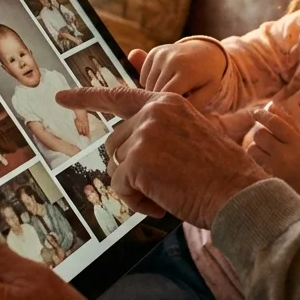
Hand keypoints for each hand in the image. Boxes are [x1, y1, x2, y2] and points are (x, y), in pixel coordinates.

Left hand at [57, 86, 267, 226]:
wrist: (238, 193)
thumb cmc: (221, 174)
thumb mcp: (191, 138)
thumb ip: (159, 133)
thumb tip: (123, 151)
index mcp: (166, 101)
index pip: (118, 95)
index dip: (85, 97)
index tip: (60, 96)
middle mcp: (152, 111)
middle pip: (115, 144)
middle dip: (131, 169)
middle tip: (162, 185)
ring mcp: (144, 133)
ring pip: (116, 167)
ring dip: (136, 187)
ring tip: (166, 194)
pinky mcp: (138, 160)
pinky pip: (121, 188)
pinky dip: (137, 203)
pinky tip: (162, 204)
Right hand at [128, 41, 226, 108]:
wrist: (206, 52)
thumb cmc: (207, 78)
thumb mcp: (207, 93)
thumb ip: (191, 105)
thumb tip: (171, 111)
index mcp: (187, 71)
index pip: (168, 95)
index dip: (169, 106)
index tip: (175, 111)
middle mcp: (172, 59)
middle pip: (155, 91)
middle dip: (162, 101)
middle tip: (174, 103)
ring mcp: (162, 54)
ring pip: (147, 85)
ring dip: (155, 93)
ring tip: (172, 92)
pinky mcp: (154, 53)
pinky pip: (143, 77)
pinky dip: (150, 84)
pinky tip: (165, 82)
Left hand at [245, 104, 299, 211]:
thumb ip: (288, 124)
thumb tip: (272, 105)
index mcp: (298, 142)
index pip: (277, 123)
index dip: (264, 114)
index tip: (257, 112)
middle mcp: (288, 154)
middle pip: (262, 133)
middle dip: (259, 132)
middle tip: (263, 136)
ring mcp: (276, 167)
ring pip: (254, 146)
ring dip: (256, 146)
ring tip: (265, 152)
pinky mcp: (268, 177)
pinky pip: (254, 160)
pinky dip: (255, 158)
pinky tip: (263, 162)